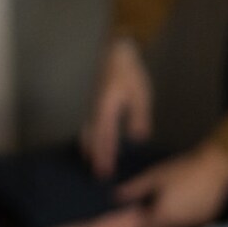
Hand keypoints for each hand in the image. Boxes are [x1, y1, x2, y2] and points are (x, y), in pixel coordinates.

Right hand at [81, 37, 152, 178]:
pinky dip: (88, 135)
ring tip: (90, 160)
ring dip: (90, 147)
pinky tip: (91, 139)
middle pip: (93, 138)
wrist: (115, 52)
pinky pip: (87, 124)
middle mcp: (94, 111)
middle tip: (98, 174)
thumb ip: (139, 118)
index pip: (105, 139)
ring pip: (87, 131)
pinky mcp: (92, 102)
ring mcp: (91, 106)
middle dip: (96, 156)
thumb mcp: (140, 95)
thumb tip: (138, 138)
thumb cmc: (129, 73)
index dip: (105, 156)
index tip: (105, 171)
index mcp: (106, 111)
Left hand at [113, 145, 227, 226]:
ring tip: (161, 218)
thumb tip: (117, 195)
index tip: (134, 223)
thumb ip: (135, 188)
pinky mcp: (205, 223)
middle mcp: (179, 226)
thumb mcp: (155, 176)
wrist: (213, 168)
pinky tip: (178, 216)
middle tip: (146, 221)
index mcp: (164, 216)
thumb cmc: (181, 170)